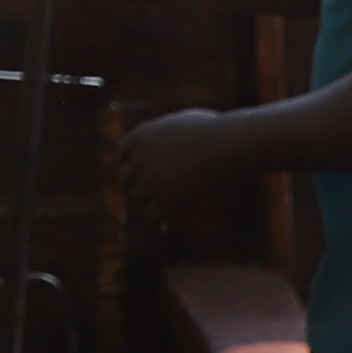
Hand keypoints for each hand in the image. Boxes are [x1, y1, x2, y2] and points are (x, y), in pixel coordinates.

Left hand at [114, 104, 242, 234]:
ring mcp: (150, 179)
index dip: (130, 162)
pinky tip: (165, 231)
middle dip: (134, 186)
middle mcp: (141, 157)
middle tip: (146, 196)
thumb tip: (173, 133)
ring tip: (157, 217)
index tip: (138, 171)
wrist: (229, 145)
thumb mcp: (188, 121)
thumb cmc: (218, 130)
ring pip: (136, 200)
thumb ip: (172, 129)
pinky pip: (151, 217)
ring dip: (146, 208)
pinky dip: (156, 225)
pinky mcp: (165, 199)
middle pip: (124, 177)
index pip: (122, 150)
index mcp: (144, 134)